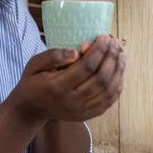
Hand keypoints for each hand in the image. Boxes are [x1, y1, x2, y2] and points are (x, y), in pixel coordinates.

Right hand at [11, 35, 125, 122]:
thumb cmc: (32, 82)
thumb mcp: (34, 64)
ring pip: (108, 91)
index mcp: (57, 87)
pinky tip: (119, 74)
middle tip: (114, 43)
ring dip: (118, 71)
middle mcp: (71, 101)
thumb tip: (76, 52)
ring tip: (121, 55)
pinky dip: (117, 87)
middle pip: (100, 79)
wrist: (30, 109)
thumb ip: (53, 56)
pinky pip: (108, 102)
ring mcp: (81, 110)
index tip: (104, 37)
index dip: (98, 51)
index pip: (86, 67)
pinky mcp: (86, 115)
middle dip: (111, 58)